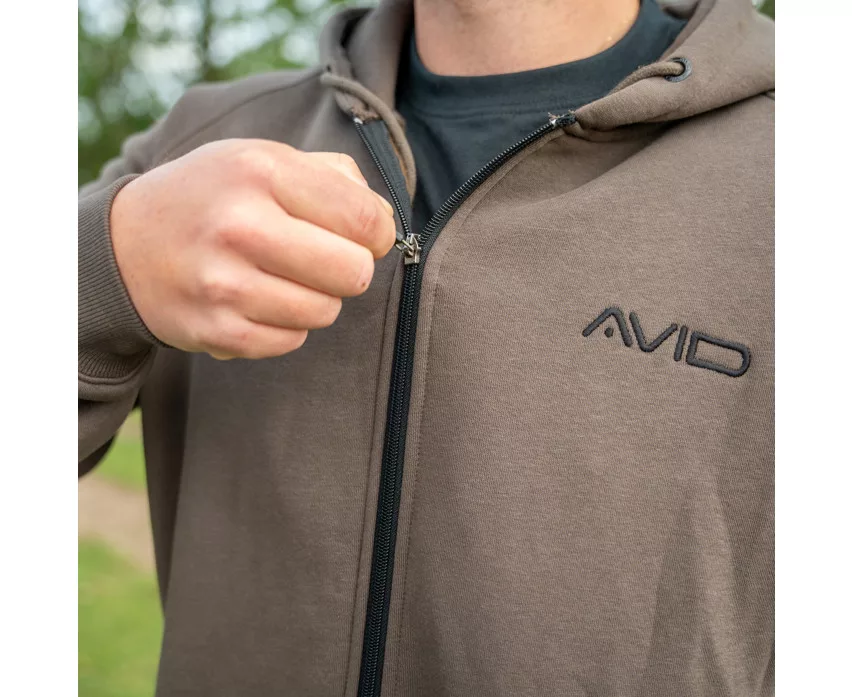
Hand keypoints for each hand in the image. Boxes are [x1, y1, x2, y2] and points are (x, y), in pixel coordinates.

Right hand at [109, 138, 395, 358]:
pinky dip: (286, 325)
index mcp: (261, 171)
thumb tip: (385, 221)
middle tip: (323, 258)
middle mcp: (240, 226)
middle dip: (349, 268)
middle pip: (355, 273)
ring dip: (316, 298)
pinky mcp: (217, 331)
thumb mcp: (263, 159)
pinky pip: (292, 341)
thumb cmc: (214, 196)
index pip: (366, 220)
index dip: (379, 234)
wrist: (126, 245)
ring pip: (326, 312)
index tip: (365, 236)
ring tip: (281, 276)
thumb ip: (335, 177)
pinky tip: (257, 300)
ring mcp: (224, 284)